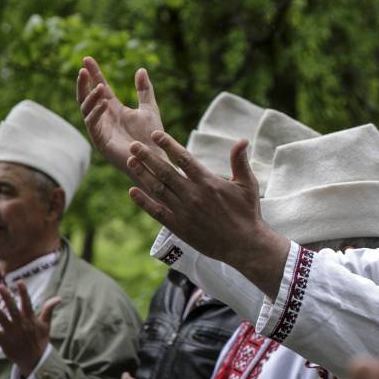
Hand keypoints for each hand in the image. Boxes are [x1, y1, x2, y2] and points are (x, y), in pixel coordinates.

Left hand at [0, 281, 59, 377]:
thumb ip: (48, 310)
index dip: (23, 292)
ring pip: (2, 318)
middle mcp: (21, 325)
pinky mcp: (3, 341)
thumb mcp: (46, 325)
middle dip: (7, 298)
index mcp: (31, 319)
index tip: (19, 282)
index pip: (27, 303)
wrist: (34, 360)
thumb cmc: (40, 340)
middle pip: (13, 309)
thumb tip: (59, 298)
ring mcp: (12, 333)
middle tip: (0, 287)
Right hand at [76, 56, 165, 178]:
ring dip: (91, 97)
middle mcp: (103, 118)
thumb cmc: (152, 137)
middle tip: (83, 70)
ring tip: (101, 86)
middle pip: (86, 97)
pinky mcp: (101, 142)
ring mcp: (100, 130)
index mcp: (113, 109)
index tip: (87, 59)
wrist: (156, 158)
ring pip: (86, 110)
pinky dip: (96, 112)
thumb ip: (144, 90)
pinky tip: (103, 102)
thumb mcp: (149, 109)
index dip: (93, 73)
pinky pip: (93, 125)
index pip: (99, 88)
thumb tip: (141, 69)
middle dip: (84, 83)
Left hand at [125, 129, 289, 297]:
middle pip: (165, 172)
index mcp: (209, 182)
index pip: (184, 159)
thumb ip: (240, 161)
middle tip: (133, 145)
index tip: (155, 134)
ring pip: (158, 189)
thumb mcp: (248, 184)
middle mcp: (193, 195)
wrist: (245, 244)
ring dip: (142, 174)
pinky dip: (144, 202)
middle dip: (147, 157)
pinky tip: (132, 192)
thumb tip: (242, 140)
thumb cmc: (248, 212)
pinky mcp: (180, 227)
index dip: (168, 145)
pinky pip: (157, 212)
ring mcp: (184, 212)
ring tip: (130, 161)